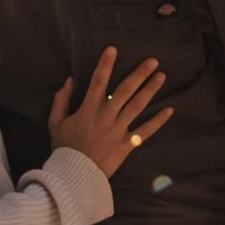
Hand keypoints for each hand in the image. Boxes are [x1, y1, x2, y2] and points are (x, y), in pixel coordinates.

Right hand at [48, 48, 171, 179]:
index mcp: (88, 109)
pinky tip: (169, 110)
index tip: (113, 49)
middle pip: (125, 90)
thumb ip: (61, 100)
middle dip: (139, 74)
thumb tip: (69, 79)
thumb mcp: (55, 122)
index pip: (98, 81)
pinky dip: (158, 121)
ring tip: (162, 76)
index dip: (105, 64)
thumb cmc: (64, 148)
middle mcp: (106, 116)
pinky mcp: (127, 144)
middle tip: (153, 60)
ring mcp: (119, 130)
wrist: (74, 175)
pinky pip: (145, 132)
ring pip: (137, 106)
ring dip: (150, 90)